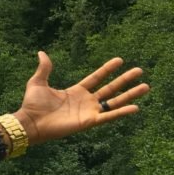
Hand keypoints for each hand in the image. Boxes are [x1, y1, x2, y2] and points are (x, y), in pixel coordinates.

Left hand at [16, 51, 148, 145]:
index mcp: (76, 91)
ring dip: (130, 95)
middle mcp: (86, 101)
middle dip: (125, 80)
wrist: (30, 122)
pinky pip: (109, 117)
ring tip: (145, 87)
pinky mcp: (89, 122)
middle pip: (110, 88)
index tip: (120, 60)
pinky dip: (122, 113)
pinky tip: (135, 107)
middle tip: (139, 70)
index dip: (107, 69)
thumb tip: (41, 52)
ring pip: (114, 102)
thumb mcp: (38, 82)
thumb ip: (44, 68)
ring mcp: (89, 112)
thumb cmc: (33, 104)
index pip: (96, 78)